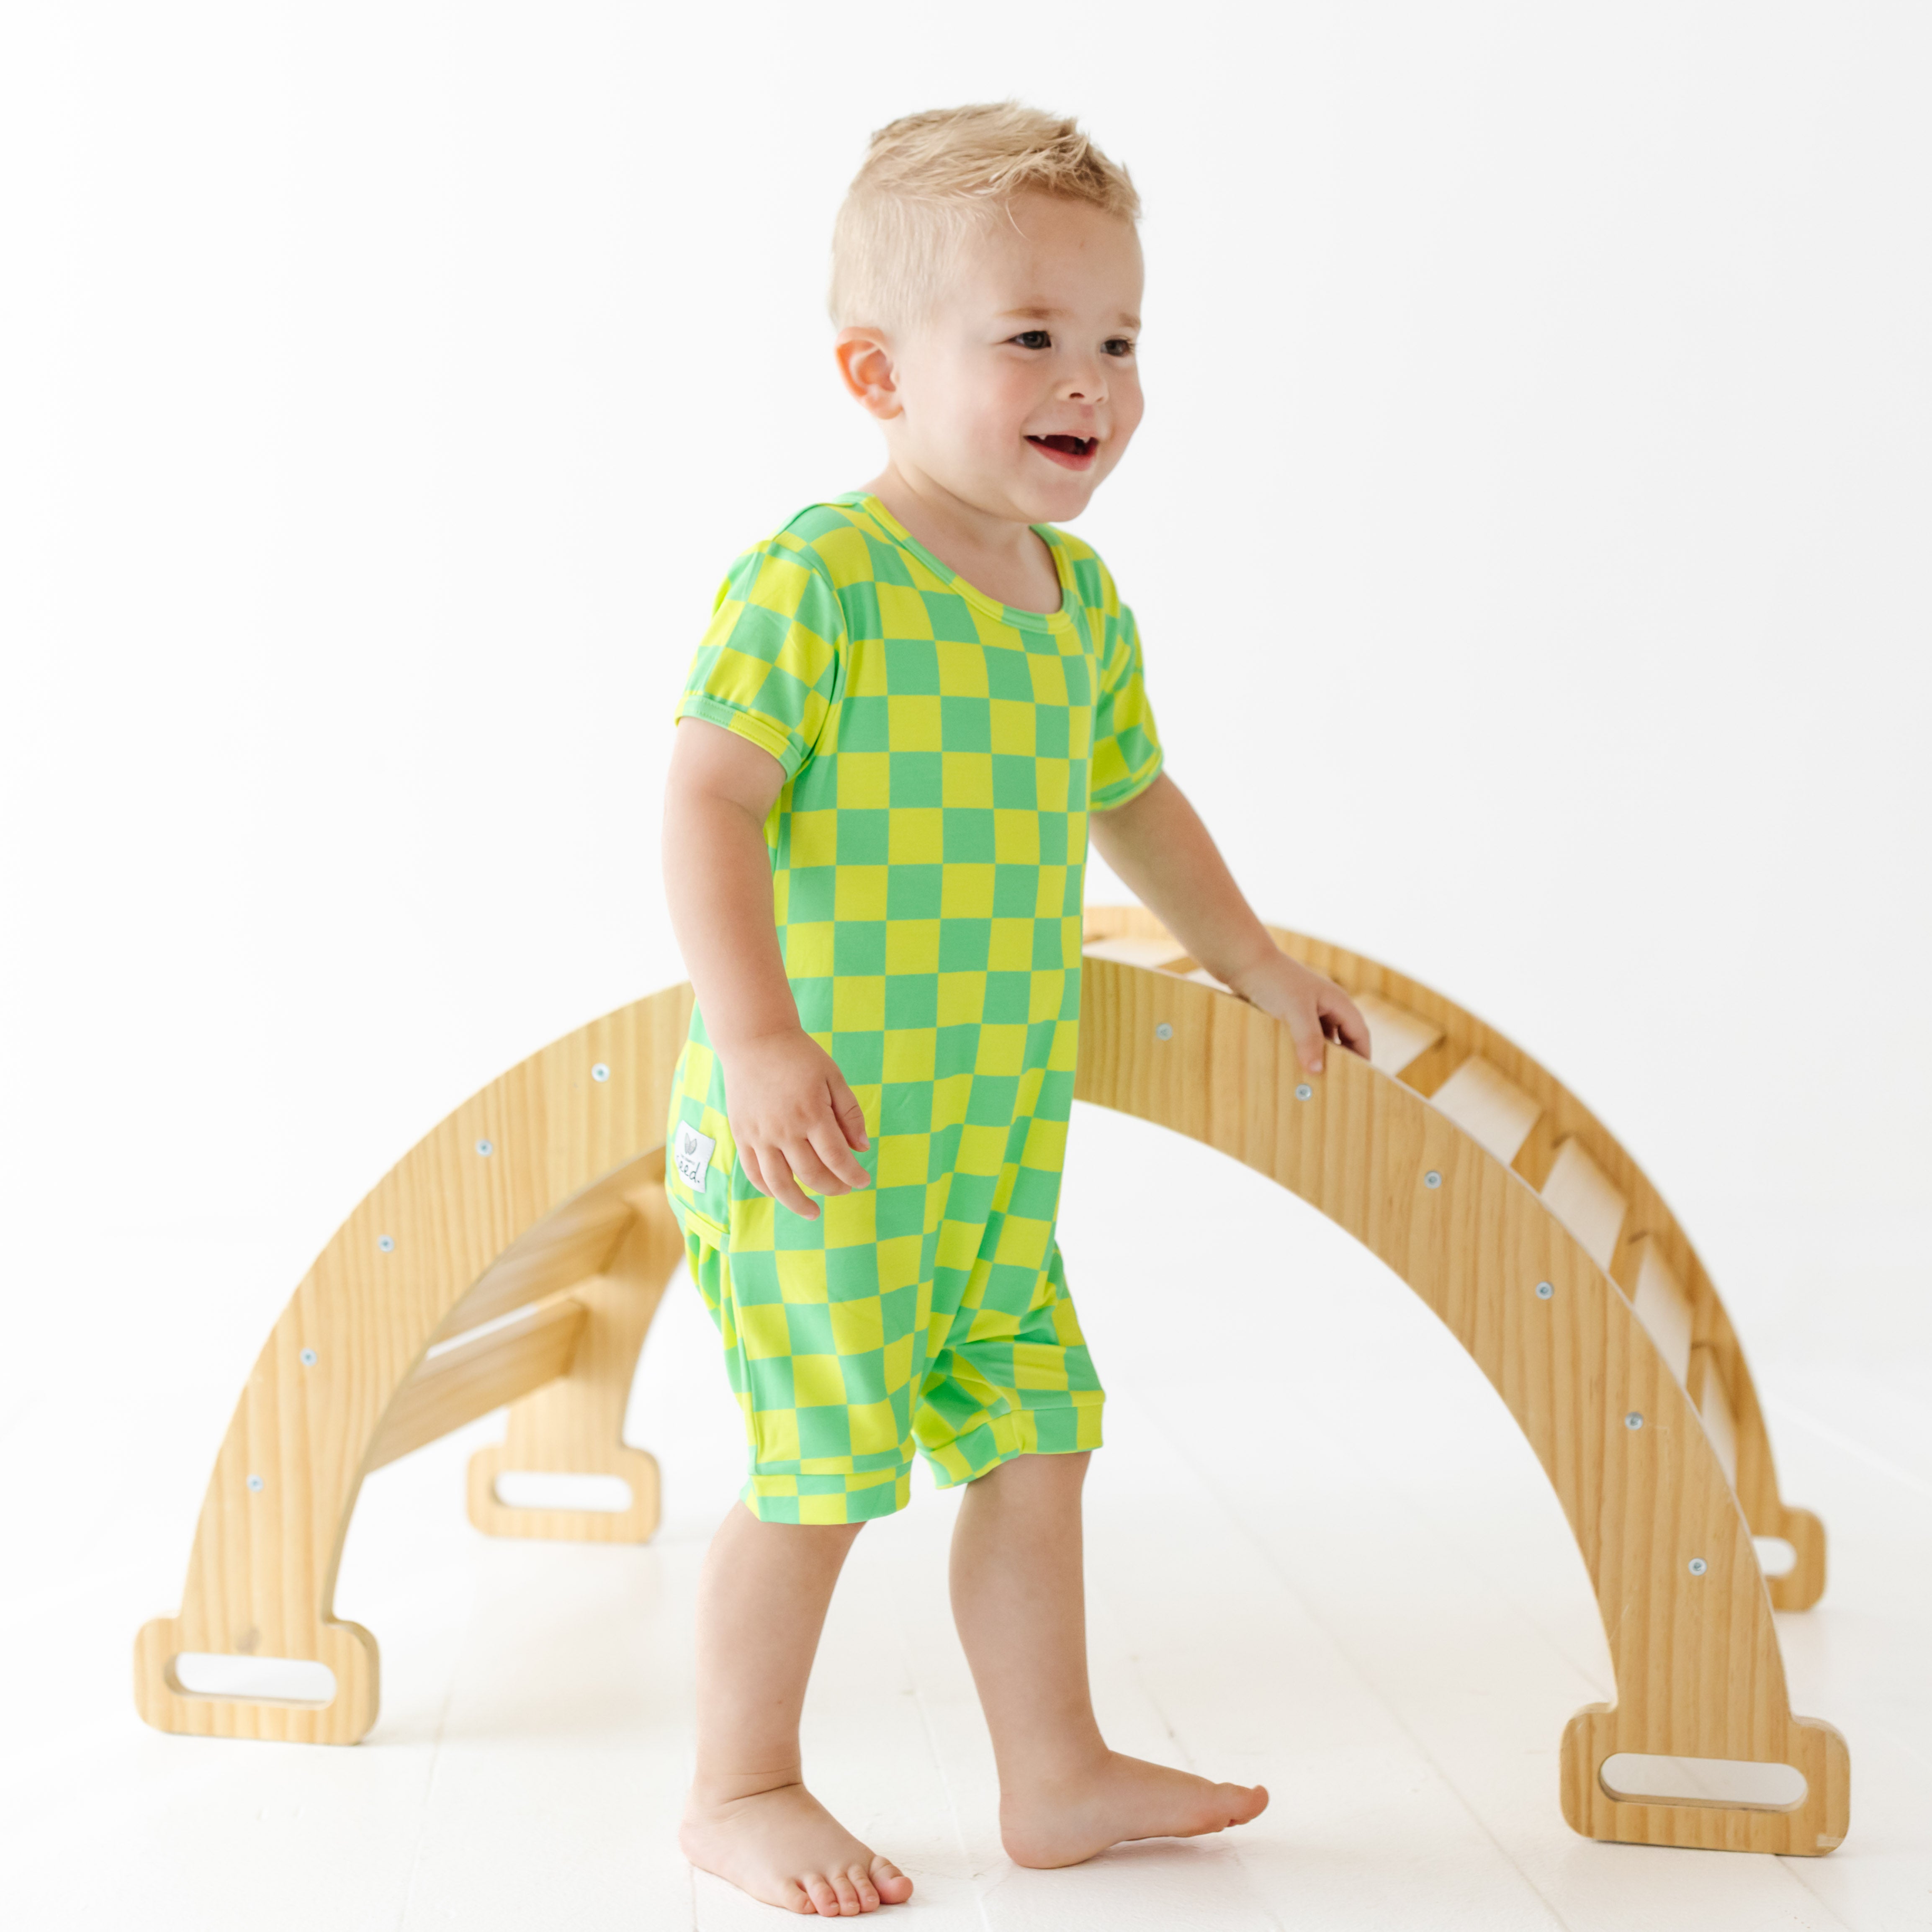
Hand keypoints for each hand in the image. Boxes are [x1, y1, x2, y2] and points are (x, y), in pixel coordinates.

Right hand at [719, 1029, 870, 1220]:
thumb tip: (862, 1148)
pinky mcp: (742, 1135)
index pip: (837, 1158)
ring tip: (812, 1212)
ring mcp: (760, 1135)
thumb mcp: (833, 1077)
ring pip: (779, 1183)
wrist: (755, 1041)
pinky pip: (754, 1172)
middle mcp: (785, 1129)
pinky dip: (769, 1189)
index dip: (853, 1175)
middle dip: (833, 1188)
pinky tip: (782, 1195)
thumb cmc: (799, 1057)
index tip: (863, 1180)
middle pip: (812, 1174)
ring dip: (798, 1203)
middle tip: (845, 1190)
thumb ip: (849, 1114)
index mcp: (812, 1113)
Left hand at [1229, 951, 1370, 1073]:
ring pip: (1321, 1040)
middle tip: (1337, 1089)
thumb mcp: (1295, 1011)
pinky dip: (1302, 1052)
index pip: (1360, 1034)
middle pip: (1343, 1039)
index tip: (1361, 1083)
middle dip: (1342, 1062)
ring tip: (1315, 1084)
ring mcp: (1307, 1010)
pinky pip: (1302, 1038)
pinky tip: (1294, 1068)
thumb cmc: (1273, 981)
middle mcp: (1326, 1006)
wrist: (1241, 962)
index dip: (1364, 1057)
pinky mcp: (1288, 1014)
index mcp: (1337, 1001)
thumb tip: (1317, 1071)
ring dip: (1319, 1058)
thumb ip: (1308, 1039)